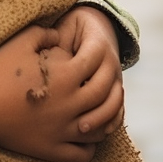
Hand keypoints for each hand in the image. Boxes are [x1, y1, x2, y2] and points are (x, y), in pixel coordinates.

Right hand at [0, 10, 123, 161]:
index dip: (95, 54)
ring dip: (102, 117)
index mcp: (64, 76)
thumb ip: (45, 33)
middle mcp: (70, 104)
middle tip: (99, 79)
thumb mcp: (19, 42)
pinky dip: (90, 146)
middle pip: (104, 94)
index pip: (95, 62)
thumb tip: (60, 35)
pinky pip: (83, 154)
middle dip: (105, 84)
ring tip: (94, 107)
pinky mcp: (52, 150)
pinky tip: (83, 134)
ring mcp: (62, 130)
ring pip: (99, 127)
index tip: (88, 52)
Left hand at [51, 5, 124, 138]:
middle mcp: (110, 63)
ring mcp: (115, 78)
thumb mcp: (64, 30)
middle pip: (103, 87)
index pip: (90, 62)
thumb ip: (56, 44)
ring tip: (81, 131)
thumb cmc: (71, 30)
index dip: (76, 75)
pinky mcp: (115, 89)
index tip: (58, 88)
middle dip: (89, 104)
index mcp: (98, 45)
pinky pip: (119, 108)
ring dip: (100, 118)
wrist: (94, 27)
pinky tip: (100, 135)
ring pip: (113, 101)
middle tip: (69, 120)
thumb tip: (43, 58)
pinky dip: (111, 121)